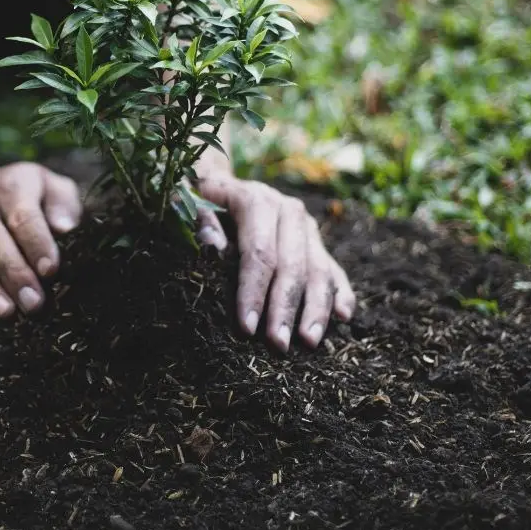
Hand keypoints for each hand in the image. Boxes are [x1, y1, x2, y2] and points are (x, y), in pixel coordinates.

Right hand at [0, 162, 82, 318]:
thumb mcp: (44, 185)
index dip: (37, 243)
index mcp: (8, 189)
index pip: (23, 216)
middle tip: (33, 303)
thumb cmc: (16, 199)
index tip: (50, 270)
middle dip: (13, 273)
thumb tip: (65, 228)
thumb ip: (61, 202)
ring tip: (5, 312)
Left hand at [196, 171, 355, 351]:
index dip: (254, 291)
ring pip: (319, 269)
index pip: (259, 252)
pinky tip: (343, 316)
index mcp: (256, 200)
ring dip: (317, 308)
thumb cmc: (198, 200)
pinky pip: (333, 269)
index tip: (247, 327)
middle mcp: (288, 211)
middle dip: (286, 308)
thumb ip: (197, 221)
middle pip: (292, 265)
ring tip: (310, 341)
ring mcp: (306, 226)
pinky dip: (341, 292)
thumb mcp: (187, 202)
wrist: (220, 185)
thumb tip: (213, 244)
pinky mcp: (316, 240)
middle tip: (279, 344)